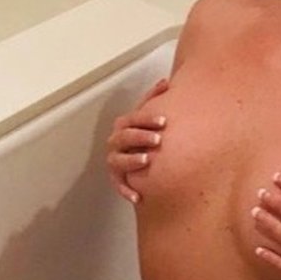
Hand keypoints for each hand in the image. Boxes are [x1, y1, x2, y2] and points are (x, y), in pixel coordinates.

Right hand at [107, 77, 168, 202]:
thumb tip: (165, 82)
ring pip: (118, 160)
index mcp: (124, 125)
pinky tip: (138, 197)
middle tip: (158, 139)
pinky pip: (119, 185)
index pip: (132, 119)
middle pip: (124, 137)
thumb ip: (154, 99)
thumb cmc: (143, 134)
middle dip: (140, 137)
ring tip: (146, 160)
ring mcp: (115, 160)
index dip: (147, 119)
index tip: (163, 121)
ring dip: (132, 160)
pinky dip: (126, 191)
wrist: (136, 157)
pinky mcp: (116, 179)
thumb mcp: (147, 116)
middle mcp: (116, 142)